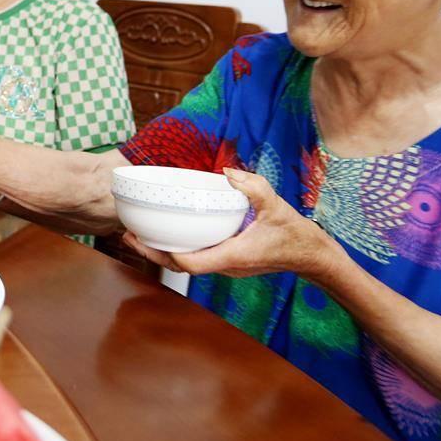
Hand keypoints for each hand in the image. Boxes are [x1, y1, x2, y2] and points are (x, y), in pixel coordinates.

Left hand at [124, 167, 344, 281]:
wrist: (312, 257)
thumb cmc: (296, 235)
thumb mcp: (277, 206)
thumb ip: (254, 187)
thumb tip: (229, 173)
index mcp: (232, 256)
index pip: (191, 263)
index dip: (166, 255)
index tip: (146, 240)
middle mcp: (225, 266)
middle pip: (180, 267)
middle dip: (152, 254)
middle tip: (127, 236)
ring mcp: (226, 266)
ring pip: (187, 265)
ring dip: (162, 252)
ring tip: (139, 235)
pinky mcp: (228, 261)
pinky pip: (197, 258)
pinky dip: (178, 249)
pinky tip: (168, 233)